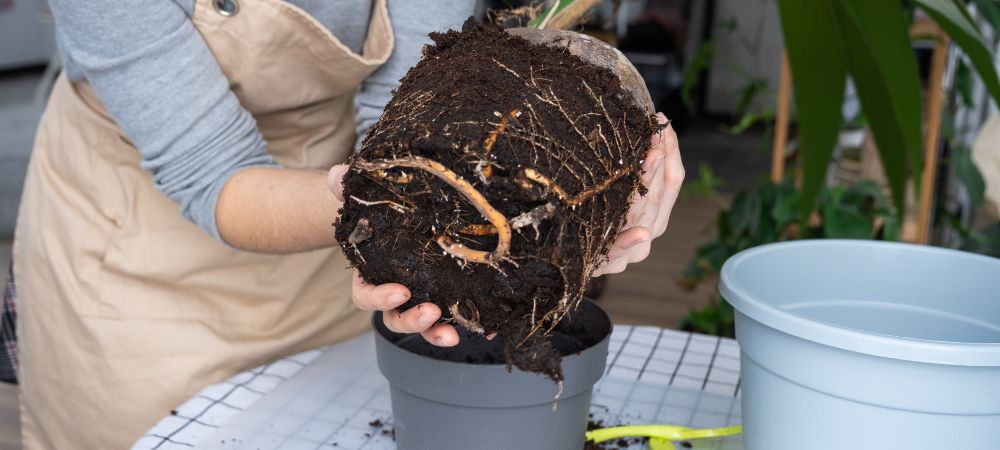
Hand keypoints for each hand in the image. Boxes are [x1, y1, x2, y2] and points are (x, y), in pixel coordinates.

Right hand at [328, 165, 459, 346]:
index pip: (366, 296)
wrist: (402, 213)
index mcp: (369, 276)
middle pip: (395, 319)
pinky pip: (455, 316)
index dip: (380, 298)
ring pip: (424, 325)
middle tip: (431, 312)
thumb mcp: (362, 196)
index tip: (399, 292)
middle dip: (412, 321)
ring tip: (452, 335)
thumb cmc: (378, 210)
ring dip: (436, 333)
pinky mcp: (446, 297)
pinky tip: (487, 329)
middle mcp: (393, 294)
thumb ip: (346, 187)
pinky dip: (469, 324)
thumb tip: (338, 176)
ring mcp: (420, 299)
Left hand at [594, 113, 683, 275]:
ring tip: (652, 157)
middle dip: (659, 163)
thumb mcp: (613, 194)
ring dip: (648, 186)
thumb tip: (643, 132)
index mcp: (656, 213)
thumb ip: (632, 172)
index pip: (672, 180)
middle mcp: (650, 230)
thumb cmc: (593, 221)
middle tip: (656, 134)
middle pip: (659, 194)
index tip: (662, 122)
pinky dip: (628, 242)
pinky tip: (642, 233)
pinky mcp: (609, 263)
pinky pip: (618, 252)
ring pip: (644, 216)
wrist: (566, 262)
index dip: (670, 152)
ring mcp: (632, 250)